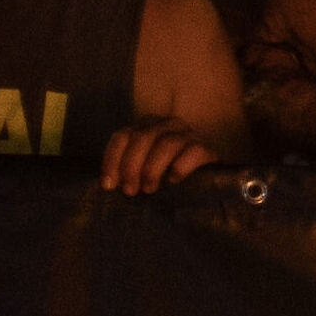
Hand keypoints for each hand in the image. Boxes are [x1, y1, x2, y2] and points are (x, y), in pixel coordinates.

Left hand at [98, 119, 223, 195]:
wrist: (205, 180)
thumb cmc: (166, 175)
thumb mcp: (142, 169)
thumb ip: (127, 169)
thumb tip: (109, 185)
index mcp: (146, 126)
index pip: (122, 137)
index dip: (112, 160)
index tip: (109, 185)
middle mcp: (166, 125)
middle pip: (142, 138)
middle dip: (131, 166)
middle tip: (130, 191)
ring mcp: (188, 134)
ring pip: (166, 144)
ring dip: (152, 169)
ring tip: (149, 189)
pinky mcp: (206, 148)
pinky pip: (192, 152)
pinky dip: (179, 167)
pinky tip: (173, 181)